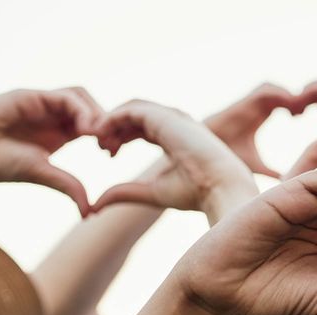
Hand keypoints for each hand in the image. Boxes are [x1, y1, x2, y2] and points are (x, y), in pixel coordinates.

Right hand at [0, 88, 103, 215]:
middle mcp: (53, 114)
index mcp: (60, 131)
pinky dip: (82, 110)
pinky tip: (85, 130)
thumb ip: (67, 186)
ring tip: (98, 137)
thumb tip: (88, 213)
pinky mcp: (31, 96)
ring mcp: (42, 103)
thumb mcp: (42, 173)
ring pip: (81, 96)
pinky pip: (67, 96)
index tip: (112, 154)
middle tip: (110, 145)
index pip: (93, 123)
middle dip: (106, 123)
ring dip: (96, 114)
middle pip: (91, 107)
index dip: (107, 135)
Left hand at [92, 100, 255, 220]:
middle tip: (101, 147)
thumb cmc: (195, 193)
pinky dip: (113, 118)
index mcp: (174, 139)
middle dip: (113, 127)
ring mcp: (171, 118)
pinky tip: (103, 132)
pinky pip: (131, 110)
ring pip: (131, 108)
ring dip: (111, 121)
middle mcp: (174, 124)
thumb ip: (124, 192)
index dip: (120, 137)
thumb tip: (96, 205)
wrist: (220, 188)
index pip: (140, 127)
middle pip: (133, 115)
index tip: (109, 154)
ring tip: (98, 139)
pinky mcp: (166, 117)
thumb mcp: (151, 192)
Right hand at [205, 83, 297, 177]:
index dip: (292, 105)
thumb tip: (286, 186)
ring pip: (271, 87)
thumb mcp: (255, 165)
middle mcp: (255, 107)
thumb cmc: (226, 158)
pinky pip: (264, 90)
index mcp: (259, 116)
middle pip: (277, 92)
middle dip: (292, 96)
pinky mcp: (244, 104)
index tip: (300, 116)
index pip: (280, 102)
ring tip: (297, 110)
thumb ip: (270, 172)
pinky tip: (288, 107)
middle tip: (302, 111)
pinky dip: (279, 94)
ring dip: (286, 94)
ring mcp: (249, 104)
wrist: (203, 155)